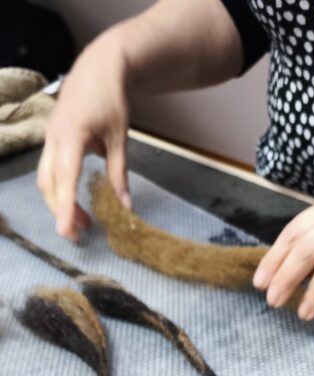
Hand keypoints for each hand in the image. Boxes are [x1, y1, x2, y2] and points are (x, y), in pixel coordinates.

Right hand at [37, 27, 129, 240]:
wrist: (100, 66)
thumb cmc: (111, 99)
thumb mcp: (119, 138)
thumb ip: (119, 173)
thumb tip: (126, 207)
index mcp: (72, 136)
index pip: (66, 179)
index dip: (64, 207)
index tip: (66, 231)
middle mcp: (54, 137)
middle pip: (49, 184)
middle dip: (61, 210)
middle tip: (83, 229)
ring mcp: (50, 136)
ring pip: (45, 177)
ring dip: (60, 200)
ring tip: (83, 217)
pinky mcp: (52, 136)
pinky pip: (50, 166)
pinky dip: (61, 184)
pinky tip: (79, 189)